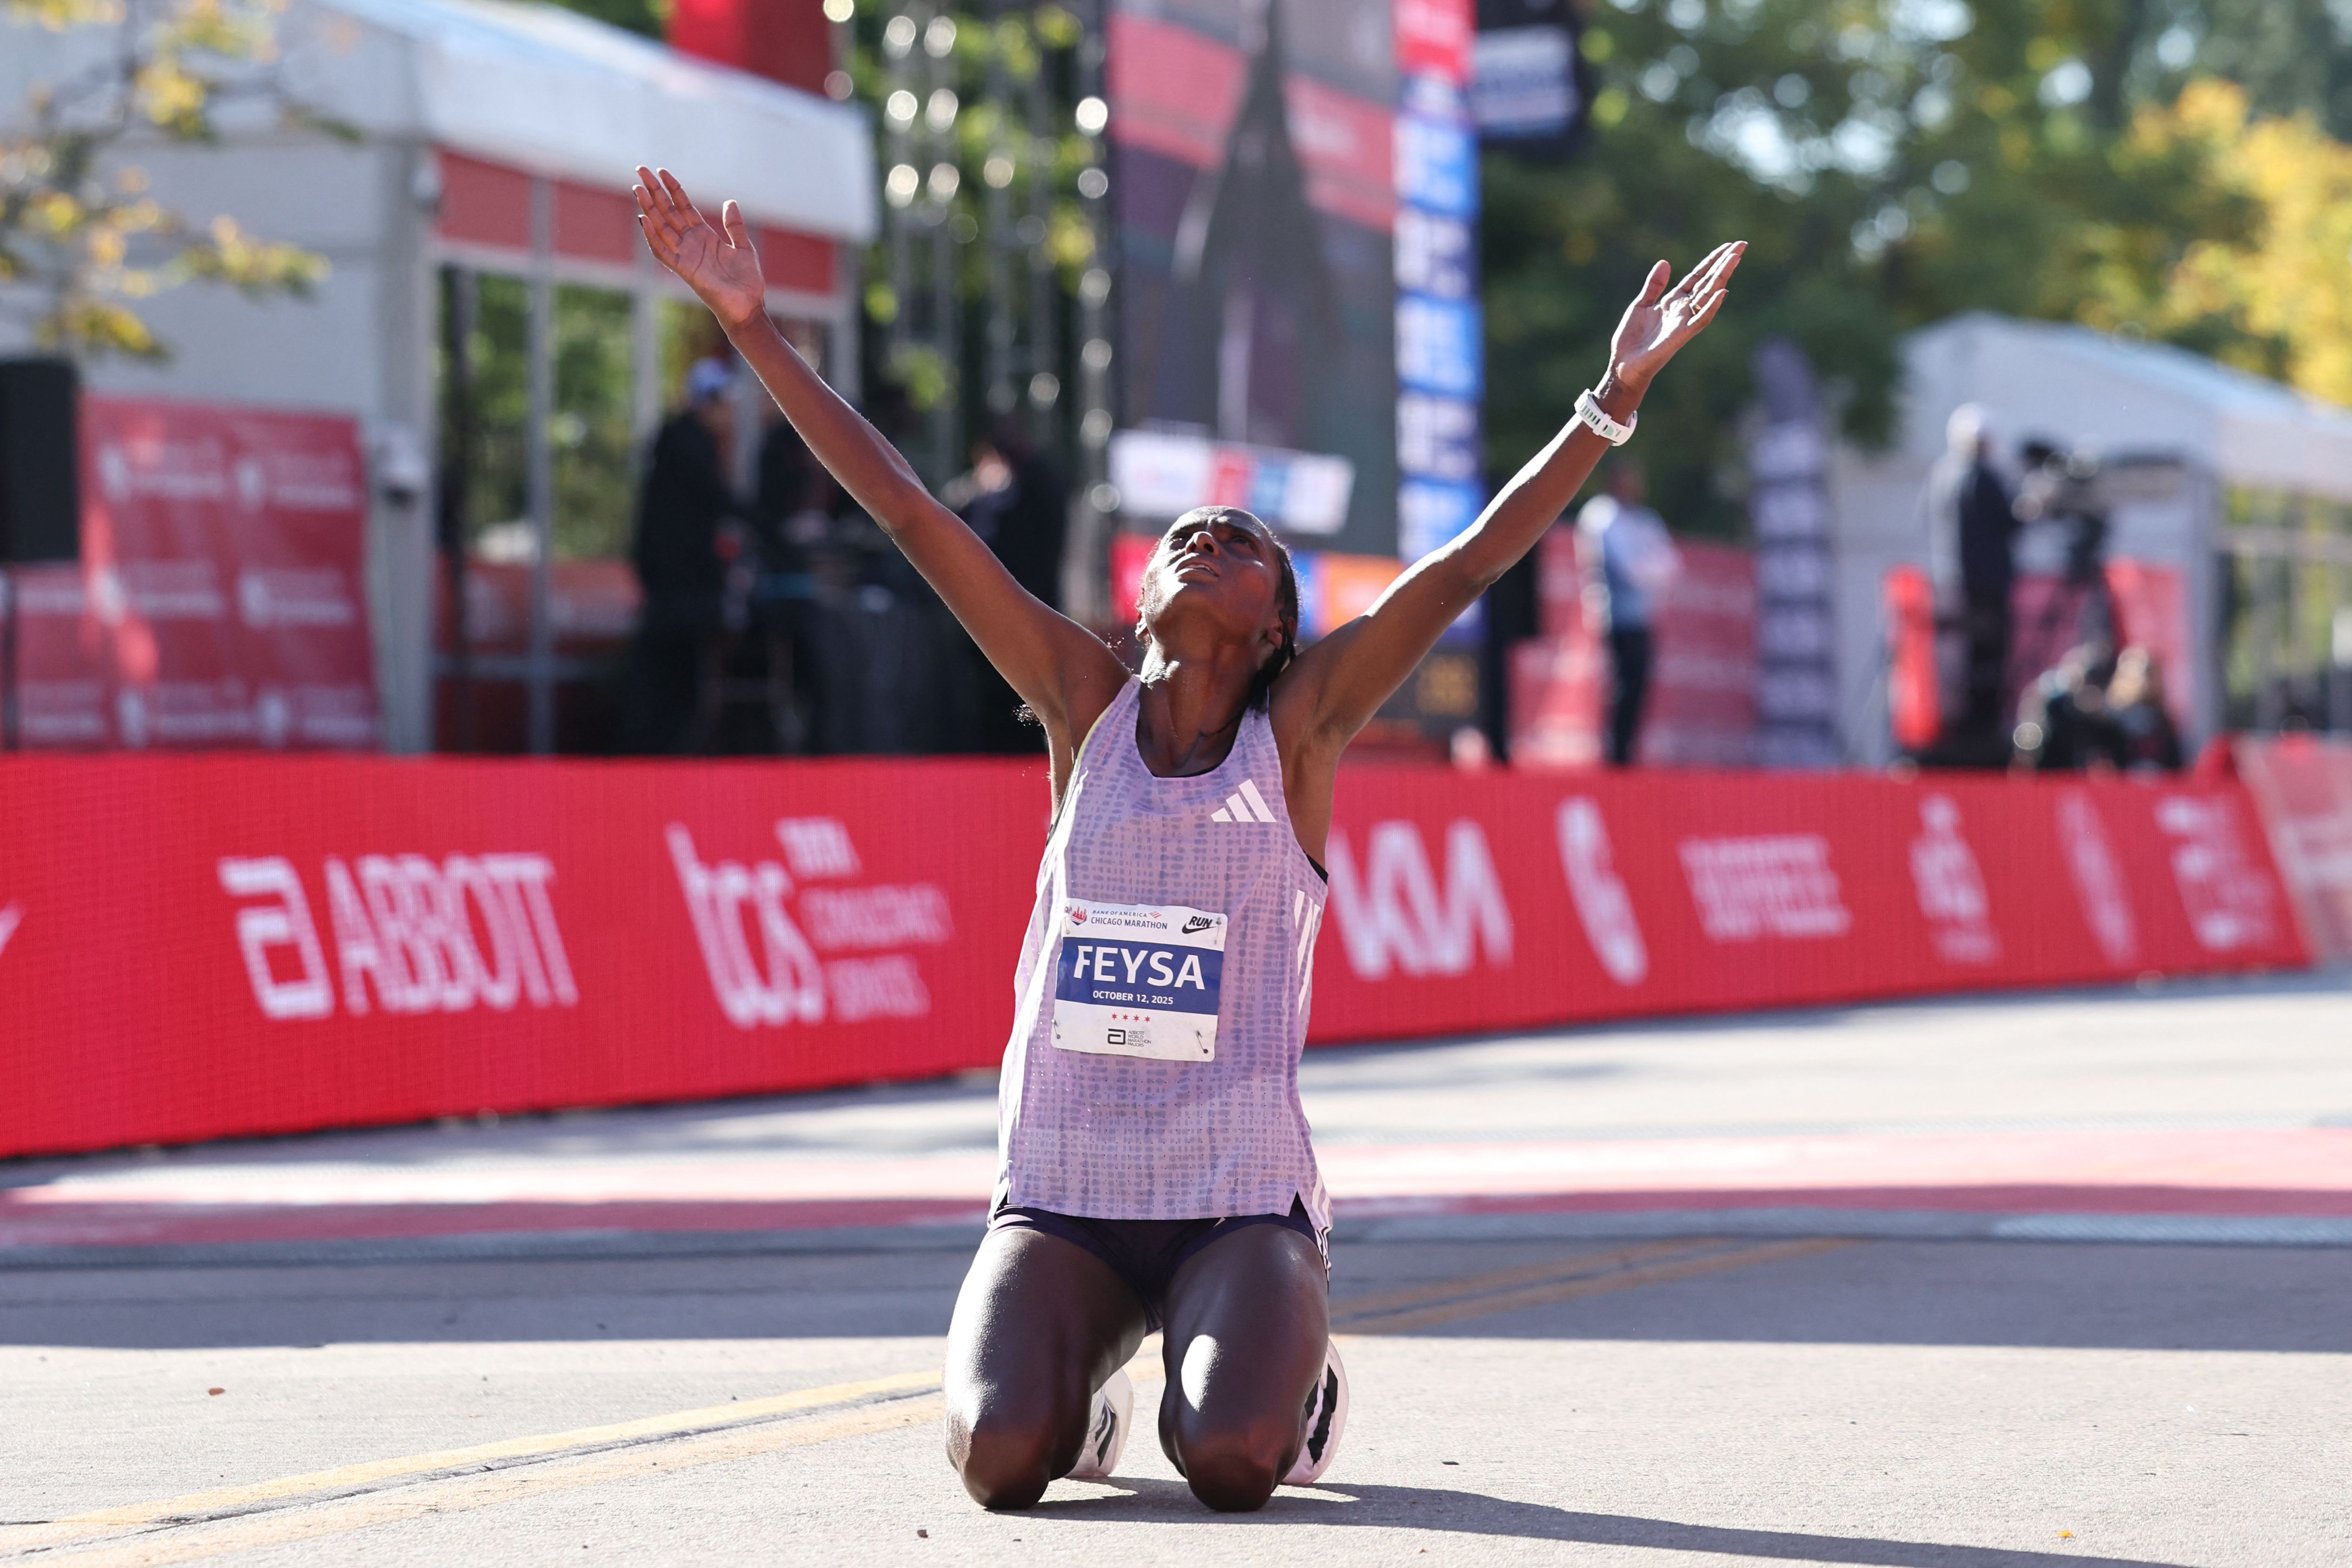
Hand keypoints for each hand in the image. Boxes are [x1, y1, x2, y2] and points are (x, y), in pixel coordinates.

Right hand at [634, 166, 765, 330]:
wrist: (748, 307)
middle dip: (654, 191)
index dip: (673, 189)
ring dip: (648, 209)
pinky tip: (644, 221)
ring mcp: (685, 256)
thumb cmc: (746, 281)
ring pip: (661, 228)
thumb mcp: (743, 247)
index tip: (662, 171)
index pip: (683, 206)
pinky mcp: (684, 270)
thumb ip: (734, 226)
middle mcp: (691, 243)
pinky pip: (663, 252)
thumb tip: (730, 202)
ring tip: (637, 189)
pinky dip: (652, 237)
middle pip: (668, 212)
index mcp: (704, 235)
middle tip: (640, 170)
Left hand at [1603, 240, 1743, 399]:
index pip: (1697, 276)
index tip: (1727, 246)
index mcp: (1673, 300)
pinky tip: (1722, 292)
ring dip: (1722, 277)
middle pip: (1708, 281)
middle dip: (1724, 263)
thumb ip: (1654, 285)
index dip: (1711, 261)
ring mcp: (1684, 321)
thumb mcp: (1641, 305)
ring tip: (1735, 258)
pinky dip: (1711, 306)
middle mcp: (1683, 309)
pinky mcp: (1681, 335)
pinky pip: (1700, 320)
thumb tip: (1665, 262)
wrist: (1623, 364)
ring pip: (1708, 295)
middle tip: (1741, 245)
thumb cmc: (1631, 338)